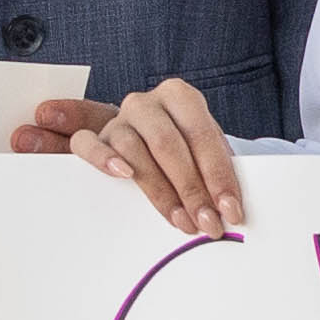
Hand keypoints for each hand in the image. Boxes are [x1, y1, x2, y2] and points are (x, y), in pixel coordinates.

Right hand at [31, 75, 247, 237]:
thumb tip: (231, 207)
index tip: (231, 210)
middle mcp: (146, 103)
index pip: (201, 135)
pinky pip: (88, 144)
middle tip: (208, 223)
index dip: (218, 175)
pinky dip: (104, 159)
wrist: (154, 141)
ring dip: (160, 192)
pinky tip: (124, 176)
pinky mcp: (95, 137)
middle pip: (168, 145)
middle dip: (192, 190)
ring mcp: (118, 119)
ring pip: (134, 151)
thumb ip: (216, 169)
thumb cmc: (184, 147)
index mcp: (179, 96)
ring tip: (180, 220)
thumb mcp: (203, 150)